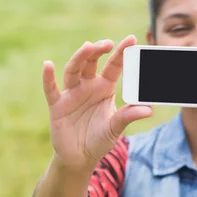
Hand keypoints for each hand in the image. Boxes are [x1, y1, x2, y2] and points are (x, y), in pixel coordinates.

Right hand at [42, 35, 152, 169]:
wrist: (80, 158)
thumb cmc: (99, 140)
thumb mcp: (115, 128)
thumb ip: (128, 116)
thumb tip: (148, 110)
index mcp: (105, 87)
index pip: (114, 65)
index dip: (121, 52)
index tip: (131, 39)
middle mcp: (88, 86)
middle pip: (91, 62)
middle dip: (97, 51)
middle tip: (107, 43)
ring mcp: (71, 94)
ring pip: (73, 70)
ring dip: (79, 58)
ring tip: (88, 47)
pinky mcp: (57, 105)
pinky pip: (51, 89)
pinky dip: (48, 77)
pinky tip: (47, 65)